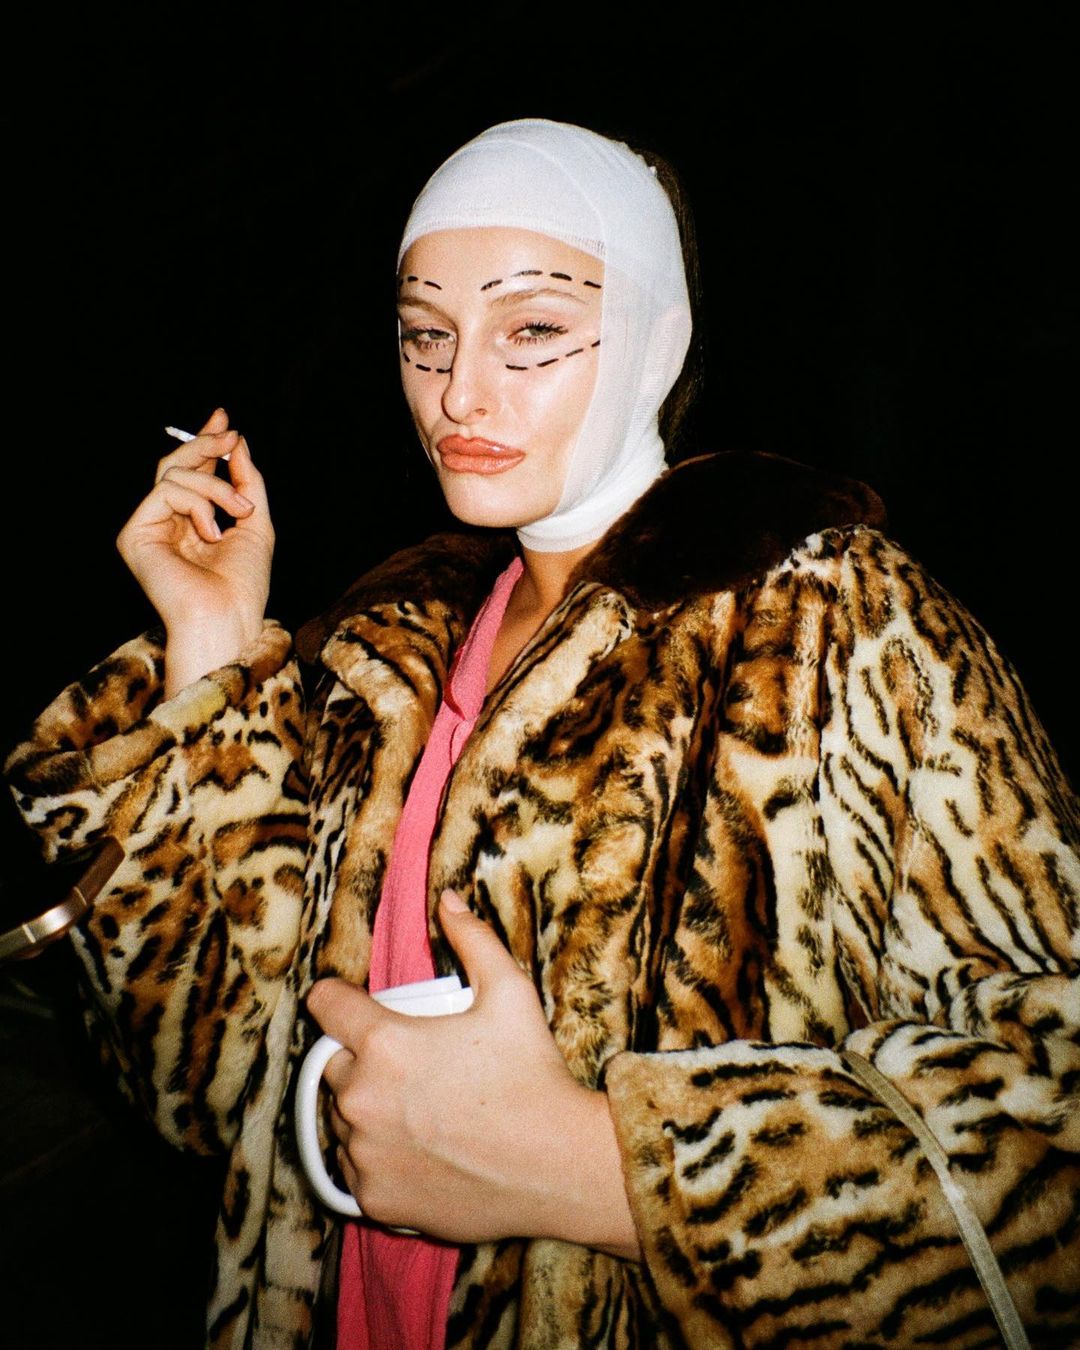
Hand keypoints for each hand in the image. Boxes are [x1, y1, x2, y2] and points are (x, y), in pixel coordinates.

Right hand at [117, 409, 274, 694]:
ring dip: (216, 486)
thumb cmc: (243, 584)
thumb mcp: (255, 522)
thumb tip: (237, 441)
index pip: (192, 472)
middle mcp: (165, 522)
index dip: (205, 442)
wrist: (228, 618)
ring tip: (241, 511)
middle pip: (176, 465)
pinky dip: (198, 504)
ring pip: (174, 474)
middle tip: (231, 436)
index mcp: (190, 522)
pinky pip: (166, 490)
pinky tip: (212, 532)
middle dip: (206, 445)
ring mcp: (147, 527)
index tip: (225, 419)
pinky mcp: (134, 534)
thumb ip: (246, 480)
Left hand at [306, 891, 640, 1257]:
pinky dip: (376, 1157)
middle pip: (333, 1065)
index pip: (325, 1005)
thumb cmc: (532, 1075)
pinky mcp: (374, 1197)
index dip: (339, 999)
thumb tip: (446, 900)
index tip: (351, 1006)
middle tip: (407, 1065)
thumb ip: (472, 939)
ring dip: (366, 1109)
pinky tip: (418, 1149)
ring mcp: (364, 1152)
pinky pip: (354, 1167)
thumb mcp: (510, 993)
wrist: (557, 1167)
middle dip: (360, 1059)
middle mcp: (362, 1098)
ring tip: (418, 1109)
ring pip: (341, 1118)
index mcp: (385, 1043)